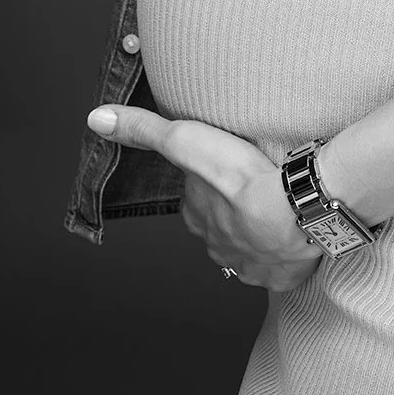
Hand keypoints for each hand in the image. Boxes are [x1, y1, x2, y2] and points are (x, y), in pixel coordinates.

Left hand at [87, 104, 320, 290]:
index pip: (196, 199)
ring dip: (257, 233)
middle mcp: (216, 246)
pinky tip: (294, 236)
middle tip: (253, 187)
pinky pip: (278, 266)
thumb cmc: (240, 177)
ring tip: (276, 210)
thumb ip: (144, 129)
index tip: (225, 169)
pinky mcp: (280, 275)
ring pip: (247, 247)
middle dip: (230, 211)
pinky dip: (283, 254)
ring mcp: (249, 265)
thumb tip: (97, 119)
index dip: (208, 183)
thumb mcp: (186, 141)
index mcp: (196, 217)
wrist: (295, 208)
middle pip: (219, 224)